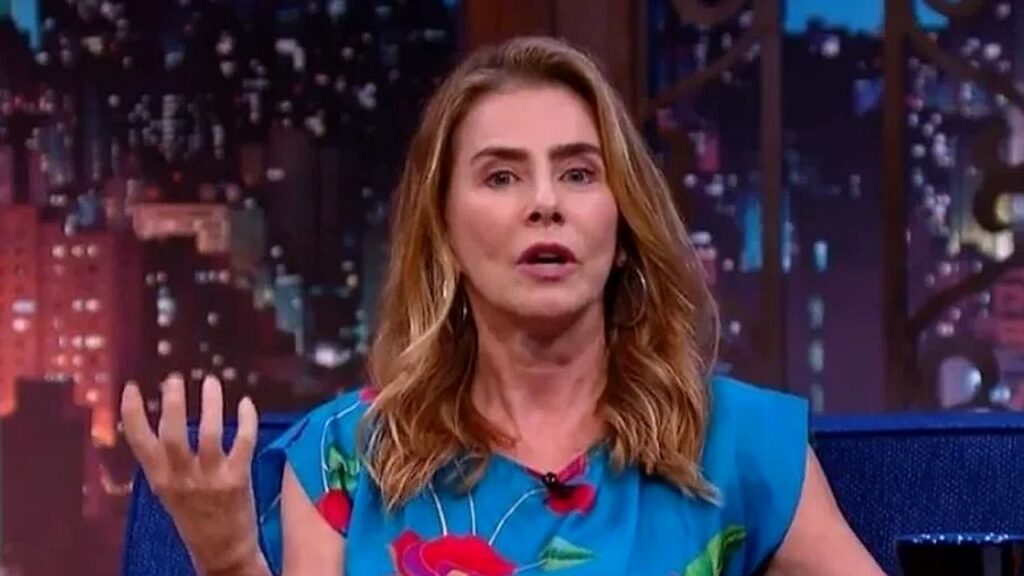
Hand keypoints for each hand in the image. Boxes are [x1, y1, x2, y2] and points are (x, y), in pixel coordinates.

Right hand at [121, 373, 267, 574]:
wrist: (222, 552)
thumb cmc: (194, 518)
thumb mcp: (169, 492)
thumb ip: (165, 461)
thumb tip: (164, 420)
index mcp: (159, 479)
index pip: (138, 441)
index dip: (132, 412)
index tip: (131, 387)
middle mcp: (182, 478)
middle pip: (174, 433)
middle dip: (173, 402)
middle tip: (175, 377)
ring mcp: (211, 478)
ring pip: (210, 433)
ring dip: (211, 403)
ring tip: (211, 381)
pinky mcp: (238, 479)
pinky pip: (243, 442)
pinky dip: (246, 420)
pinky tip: (245, 403)